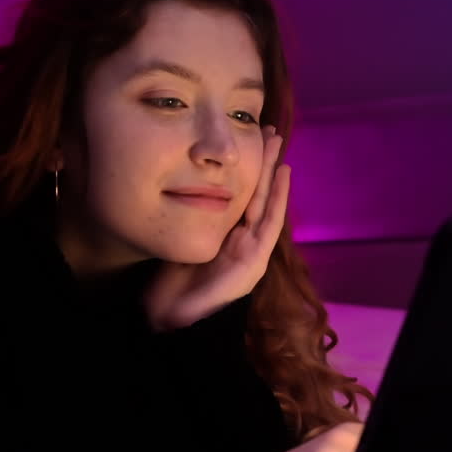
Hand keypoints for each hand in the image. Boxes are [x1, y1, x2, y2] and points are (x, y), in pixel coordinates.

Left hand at [144, 125, 290, 331]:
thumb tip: (171, 186)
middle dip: (261, 162)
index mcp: (224, 237)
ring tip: (276, 141)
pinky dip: (278, 196)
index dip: (245, 169)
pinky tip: (283, 171)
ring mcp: (251, 251)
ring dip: (272, 170)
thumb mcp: (176, 241)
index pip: (238, 196)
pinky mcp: (255, 261)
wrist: (172, 321)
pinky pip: (270, 223)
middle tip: (268, 129)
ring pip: (264, 201)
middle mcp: (241, 241)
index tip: (247, 139)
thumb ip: (184, 220)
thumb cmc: (168, 286)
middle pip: (254, 194)